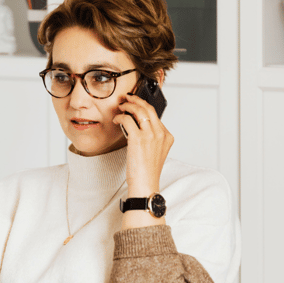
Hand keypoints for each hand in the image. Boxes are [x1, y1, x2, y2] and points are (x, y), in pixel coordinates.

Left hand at [113, 92, 172, 228]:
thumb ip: (151, 138)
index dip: (143, 106)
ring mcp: (151, 136)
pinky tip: (116, 120)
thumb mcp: (155, 152)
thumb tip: (137, 126)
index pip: (155, 115)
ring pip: (139, 111)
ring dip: (128, 106)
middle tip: (126, 98)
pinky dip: (120, 117)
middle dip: (136, 100)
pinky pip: (128, 120)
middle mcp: (161, 134)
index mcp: (167, 136)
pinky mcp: (138, 139)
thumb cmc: (147, 172)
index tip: (134, 103)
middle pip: (149, 109)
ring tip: (120, 106)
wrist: (145, 185)